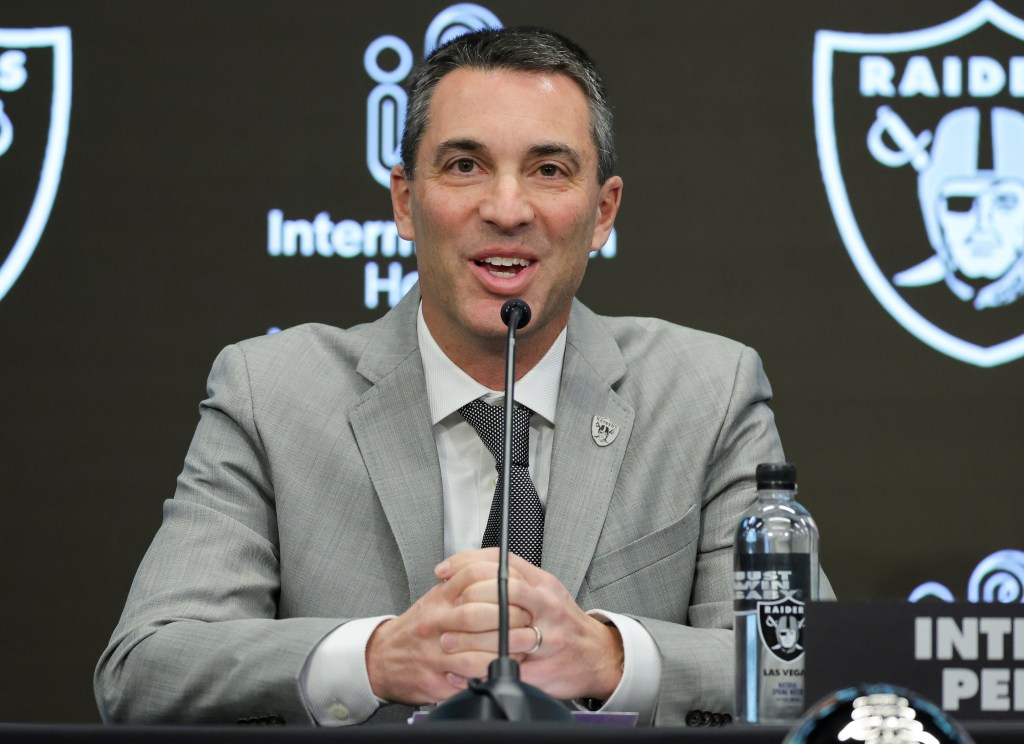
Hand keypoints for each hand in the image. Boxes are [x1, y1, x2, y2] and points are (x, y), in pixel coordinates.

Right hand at [364, 549, 530, 704]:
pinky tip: (502, 667)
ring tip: (525, 646)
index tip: (521, 592)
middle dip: (512, 618)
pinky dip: (491, 672)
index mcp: (440, 598)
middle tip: (529, 621)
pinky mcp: (435, 679)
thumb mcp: (437, 598)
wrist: (381, 658)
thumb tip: (502, 573)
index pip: (474, 579)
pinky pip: (470, 676)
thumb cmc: (417, 628)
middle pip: (480, 613)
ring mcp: (434, 652)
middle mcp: (436, 622)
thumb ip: (464, 584)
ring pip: (478, 649)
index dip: (503, 584)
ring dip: (507, 648)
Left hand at [437, 550, 624, 700]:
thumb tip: (464, 570)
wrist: (597, 654)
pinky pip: (506, 668)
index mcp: (542, 584)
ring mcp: (547, 638)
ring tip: (448, 641)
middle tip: (447, 612)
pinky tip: (462, 669)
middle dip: (468, 602)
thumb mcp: (543, 588)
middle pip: (502, 592)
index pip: (501, 563)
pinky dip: (480, 669)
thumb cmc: (563, 620)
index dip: (466, 565)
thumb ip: (510, 577)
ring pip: (503, 633)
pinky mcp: (542, 668)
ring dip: (469, 638)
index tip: (443, 573)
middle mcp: (546, 606)